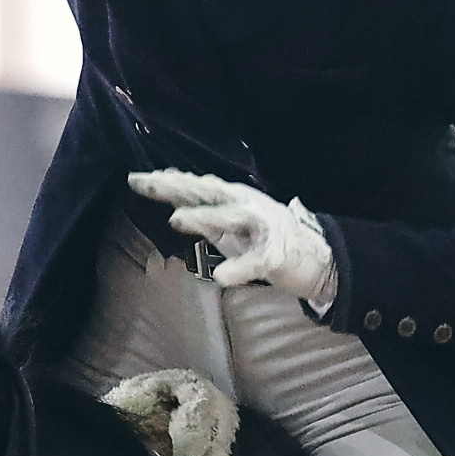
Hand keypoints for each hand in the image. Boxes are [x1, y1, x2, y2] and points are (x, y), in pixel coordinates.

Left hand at [128, 171, 335, 298]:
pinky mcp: (275, 255)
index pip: (195, 185)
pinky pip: (255, 262)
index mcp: (232, 198)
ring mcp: (262, 228)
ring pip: (230, 218)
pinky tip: (221, 276)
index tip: (137, 178)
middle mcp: (246, 205)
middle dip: (177, 187)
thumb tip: (170, 195)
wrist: (317, 258)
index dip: (167, 181)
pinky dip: (239, 268)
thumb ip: (201, 211)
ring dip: (204, 218)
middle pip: (208, 192)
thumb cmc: (266, 239)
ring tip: (176, 219)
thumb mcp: (228, 224)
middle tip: (146, 184)